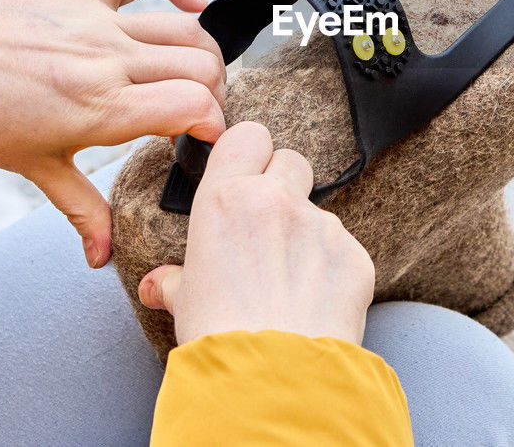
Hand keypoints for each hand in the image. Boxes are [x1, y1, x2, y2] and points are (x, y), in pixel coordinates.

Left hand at [0, 0, 227, 267]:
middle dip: (216, 95)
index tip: (208, 142)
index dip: (215, 126)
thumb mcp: (35, 169)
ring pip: (184, 28)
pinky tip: (192, 0)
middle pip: (201, 68)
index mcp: (100, 107)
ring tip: (198, 78)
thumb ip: (82, 210)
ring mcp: (97, 23)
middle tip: (199, 117)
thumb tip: (103, 253)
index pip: (193, 107)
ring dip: (205, 53)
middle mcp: (107, 59)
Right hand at [137, 121, 374, 346]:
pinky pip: (344, 251)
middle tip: (269, 226)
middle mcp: (278, 201)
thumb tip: (158, 284)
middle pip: (292, 160)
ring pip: (319, 211)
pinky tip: (316, 302)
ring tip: (289, 282)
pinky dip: (332, 270)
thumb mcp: (185, 301)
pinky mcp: (355, 256)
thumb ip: (175, 281)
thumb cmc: (221, 337)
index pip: (248, 135)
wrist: (273, 378)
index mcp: (227, 200)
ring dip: (307, 235)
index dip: (249, 152)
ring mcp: (322, 226)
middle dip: (283, 184)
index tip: (245, 172)